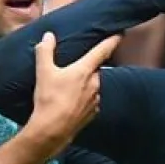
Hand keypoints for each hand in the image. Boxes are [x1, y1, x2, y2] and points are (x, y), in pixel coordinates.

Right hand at [27, 32, 121, 153]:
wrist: (53, 130)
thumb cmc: (49, 99)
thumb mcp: (43, 71)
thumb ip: (45, 51)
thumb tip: (48, 36)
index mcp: (85, 70)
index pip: (102, 51)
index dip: (112, 40)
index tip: (120, 34)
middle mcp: (94, 84)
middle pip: (95, 70)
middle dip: (87, 68)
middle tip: (72, 70)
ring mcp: (95, 100)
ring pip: (93, 86)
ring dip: (85, 85)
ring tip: (68, 90)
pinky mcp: (92, 114)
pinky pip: (91, 101)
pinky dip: (84, 99)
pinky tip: (71, 103)